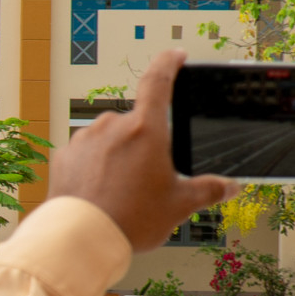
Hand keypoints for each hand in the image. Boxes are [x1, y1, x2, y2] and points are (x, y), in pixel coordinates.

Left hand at [49, 50, 236, 251]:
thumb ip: (207, 190)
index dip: (169, 63)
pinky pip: (86, 154)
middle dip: (143, 145)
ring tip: (121, 192)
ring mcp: (85, 139)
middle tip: (147, 179)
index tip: (176, 56)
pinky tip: (100, 193)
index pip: (159, 81)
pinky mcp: (65, 156)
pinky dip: (95, 167)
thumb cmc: (129, 219)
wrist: (81, 239)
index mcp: (145, 129)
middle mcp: (112, 126)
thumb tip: (229, 186)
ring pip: (109, 139)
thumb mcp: (178, 205)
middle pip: (135, 124)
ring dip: (117, 156)